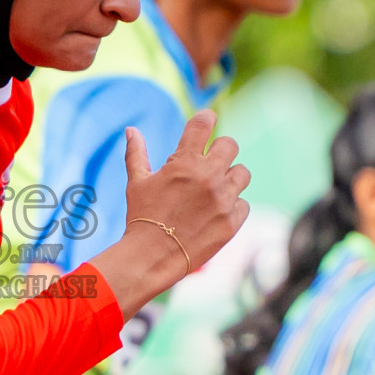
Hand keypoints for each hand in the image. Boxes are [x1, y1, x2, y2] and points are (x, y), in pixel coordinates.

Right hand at [124, 110, 249, 275]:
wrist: (152, 257)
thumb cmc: (142, 217)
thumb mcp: (137, 182)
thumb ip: (136, 153)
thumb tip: (131, 130)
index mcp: (184, 162)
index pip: (203, 124)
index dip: (206, 118)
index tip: (207, 119)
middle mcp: (208, 177)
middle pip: (230, 146)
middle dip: (220, 151)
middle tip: (209, 162)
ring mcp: (223, 199)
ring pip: (242, 173)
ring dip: (230, 177)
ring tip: (214, 189)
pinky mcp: (232, 221)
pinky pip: (243, 204)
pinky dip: (232, 206)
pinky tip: (215, 212)